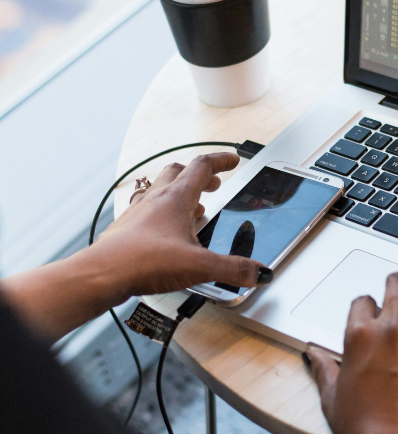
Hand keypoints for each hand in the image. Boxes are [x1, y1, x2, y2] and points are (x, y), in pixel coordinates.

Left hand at [91, 152, 269, 297]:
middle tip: (213, 184)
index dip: (221, 161)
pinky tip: (166, 232)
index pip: (202, 166)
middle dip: (199, 175)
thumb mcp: (200, 266)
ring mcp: (138, 212)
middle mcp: (156, 199)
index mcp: (176, 198)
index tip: (233, 160)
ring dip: (179, 192)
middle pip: (178, 171)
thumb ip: (233, 270)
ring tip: (193, 209)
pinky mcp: (127, 228)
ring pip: (160, 188)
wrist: (102, 274)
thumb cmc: (144, 261)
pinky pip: (147, 209)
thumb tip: (259, 272)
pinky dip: (161, 212)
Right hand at [308, 270, 397, 433]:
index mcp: (360, 334)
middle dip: (397, 283)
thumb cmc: (364, 429)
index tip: (374, 315)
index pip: (364, 300)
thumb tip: (313, 354)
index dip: (369, 306)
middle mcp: (391, 328)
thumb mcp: (331, 396)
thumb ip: (323, 368)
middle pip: (396, 283)